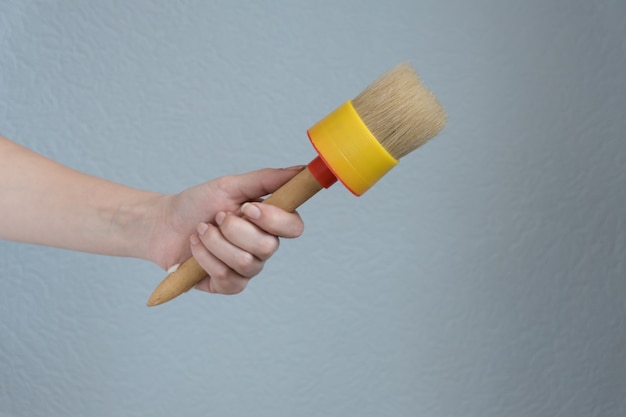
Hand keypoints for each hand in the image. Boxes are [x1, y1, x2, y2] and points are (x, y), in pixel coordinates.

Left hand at [146, 167, 304, 293]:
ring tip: (201, 230)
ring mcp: (247, 268)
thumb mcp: (231, 185)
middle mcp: (263, 247)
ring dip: (215, 241)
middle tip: (217, 217)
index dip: (273, 220)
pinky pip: (227, 277)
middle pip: (267, 246)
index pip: (294, 227)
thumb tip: (301, 169)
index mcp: (270, 222)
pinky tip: (196, 247)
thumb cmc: (198, 203)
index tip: (247, 208)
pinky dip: (205, 258)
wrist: (163, 224)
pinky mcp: (229, 285)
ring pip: (244, 262)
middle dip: (233, 229)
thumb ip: (267, 179)